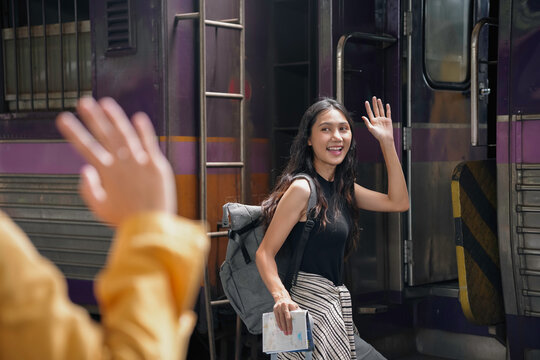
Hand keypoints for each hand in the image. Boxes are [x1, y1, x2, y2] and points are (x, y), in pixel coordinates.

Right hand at [56, 97, 176, 225]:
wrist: (150, 227)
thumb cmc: (124, 219)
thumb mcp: (99, 208)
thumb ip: (88, 188)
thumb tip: (84, 169)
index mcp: (106, 174)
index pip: (86, 147)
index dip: (74, 132)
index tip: (63, 118)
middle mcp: (122, 165)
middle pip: (105, 135)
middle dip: (93, 117)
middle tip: (82, 101)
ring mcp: (140, 163)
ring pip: (126, 135)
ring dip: (115, 118)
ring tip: (105, 103)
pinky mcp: (157, 165)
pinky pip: (150, 143)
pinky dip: (144, 130)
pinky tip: (138, 117)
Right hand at [273, 292, 298, 335]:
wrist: (281, 297)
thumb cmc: (290, 304)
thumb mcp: (295, 306)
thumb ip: (298, 311)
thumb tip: (304, 319)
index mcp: (291, 304)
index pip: (293, 315)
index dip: (293, 322)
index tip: (294, 329)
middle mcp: (285, 305)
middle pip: (287, 317)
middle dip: (288, 326)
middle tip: (289, 333)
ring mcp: (279, 307)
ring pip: (281, 319)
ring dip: (283, 326)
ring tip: (285, 332)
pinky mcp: (275, 309)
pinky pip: (277, 318)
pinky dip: (279, 324)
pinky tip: (281, 328)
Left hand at [362, 96, 393, 143]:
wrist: (385, 138)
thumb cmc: (377, 135)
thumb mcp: (371, 129)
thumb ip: (367, 122)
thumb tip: (362, 116)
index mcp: (373, 121)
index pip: (370, 112)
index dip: (368, 107)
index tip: (366, 102)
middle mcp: (378, 119)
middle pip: (376, 109)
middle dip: (374, 103)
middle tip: (373, 97)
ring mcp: (383, 119)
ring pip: (381, 110)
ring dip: (380, 105)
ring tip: (378, 99)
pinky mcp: (388, 120)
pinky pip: (388, 113)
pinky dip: (388, 109)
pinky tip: (387, 104)